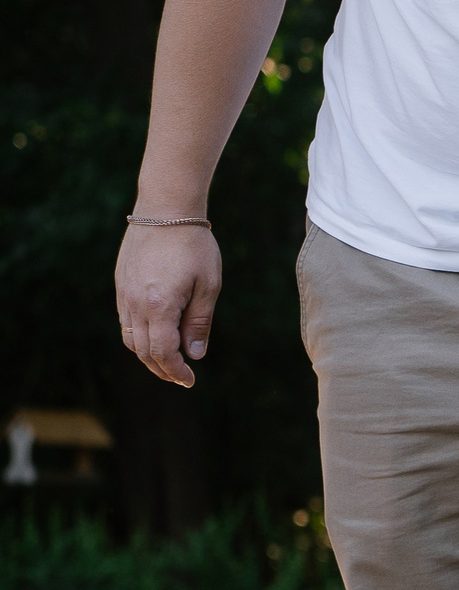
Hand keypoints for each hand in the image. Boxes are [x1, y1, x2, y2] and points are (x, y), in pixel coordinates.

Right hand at [115, 222, 222, 387]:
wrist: (165, 209)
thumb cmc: (194, 246)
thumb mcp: (208, 286)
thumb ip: (199, 323)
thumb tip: (194, 355)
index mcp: (158, 305)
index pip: (162, 352)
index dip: (175, 371)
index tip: (190, 380)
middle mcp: (134, 302)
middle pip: (142, 351)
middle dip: (161, 369)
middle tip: (181, 378)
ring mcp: (123, 293)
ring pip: (129, 338)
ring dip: (148, 356)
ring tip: (169, 363)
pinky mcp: (120, 284)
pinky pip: (125, 321)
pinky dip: (139, 337)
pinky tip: (157, 337)